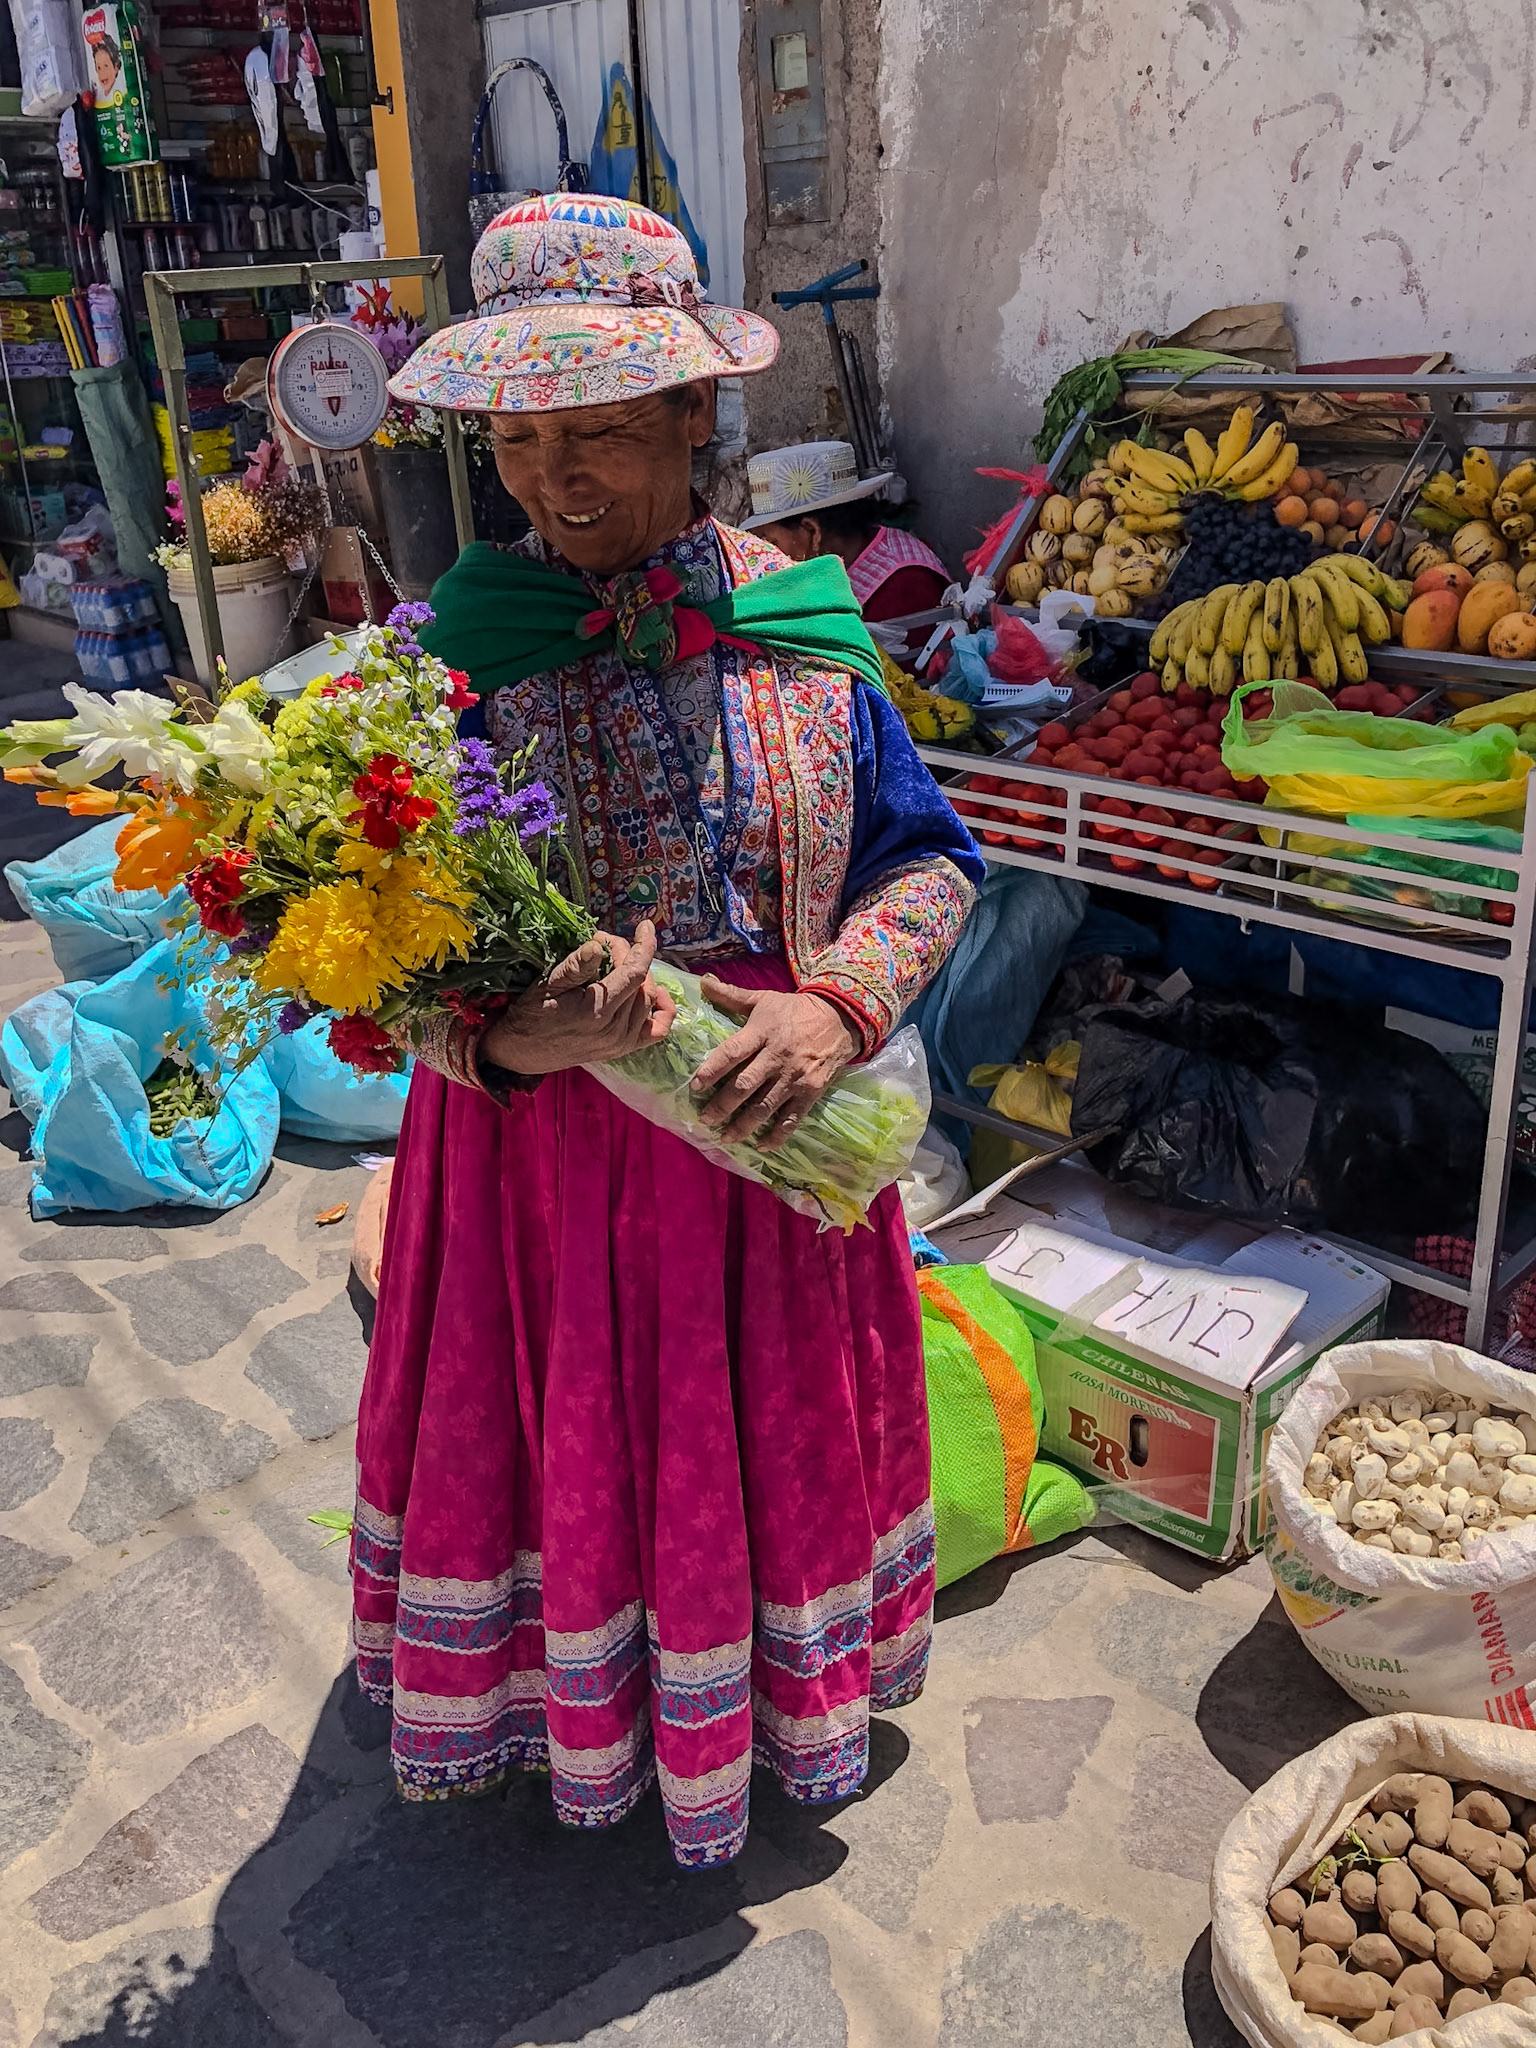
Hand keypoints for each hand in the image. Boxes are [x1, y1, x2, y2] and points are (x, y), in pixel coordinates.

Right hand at [479, 921, 674, 1076]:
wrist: (524, 1051)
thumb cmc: (533, 1013)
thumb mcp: (548, 984)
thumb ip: (576, 966)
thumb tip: (597, 946)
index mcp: (597, 1011)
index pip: (634, 973)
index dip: (643, 946)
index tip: (644, 926)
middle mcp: (615, 1030)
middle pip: (641, 982)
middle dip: (628, 956)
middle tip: (605, 945)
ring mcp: (622, 1042)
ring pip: (648, 999)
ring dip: (640, 975)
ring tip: (617, 963)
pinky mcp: (624, 1049)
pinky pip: (658, 1030)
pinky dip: (662, 1009)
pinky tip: (656, 993)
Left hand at [690, 980, 859, 1149]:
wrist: (841, 1018)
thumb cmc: (795, 1011)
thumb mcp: (764, 1000)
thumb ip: (731, 996)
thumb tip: (703, 982)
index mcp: (763, 1033)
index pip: (732, 1052)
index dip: (712, 1069)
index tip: (695, 1085)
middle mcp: (777, 1057)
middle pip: (745, 1085)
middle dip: (722, 1105)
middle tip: (704, 1120)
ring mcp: (795, 1078)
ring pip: (765, 1107)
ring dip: (743, 1125)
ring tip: (725, 1137)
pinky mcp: (811, 1093)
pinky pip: (792, 1119)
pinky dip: (777, 1135)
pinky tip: (762, 1146)